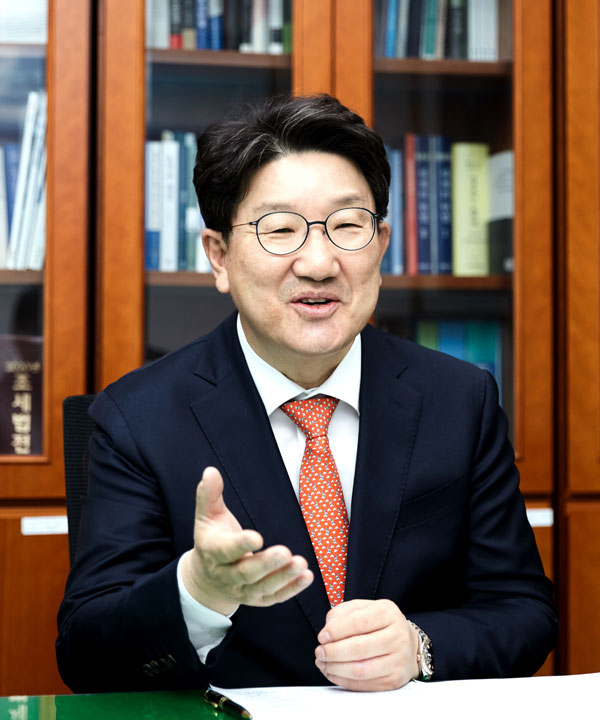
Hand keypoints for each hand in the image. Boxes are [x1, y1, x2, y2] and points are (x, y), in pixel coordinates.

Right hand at [180, 466, 312, 614]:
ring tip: (301, 564)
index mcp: (213, 552)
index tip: (257, 536)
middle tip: (285, 552)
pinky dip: (291, 589)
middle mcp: (227, 575)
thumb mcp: (207, 516)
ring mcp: (243, 590)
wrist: (206, 579)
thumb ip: (209, 494)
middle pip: (246, 572)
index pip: (226, 550)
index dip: (240, 545)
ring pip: (263, 587)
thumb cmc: (212, 539)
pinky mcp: (258, 599)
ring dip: (283, 577)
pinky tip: (306, 577)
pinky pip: (275, 597)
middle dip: (266, 564)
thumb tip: (210, 471)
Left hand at [314, 599, 419, 690]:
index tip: (322, 636)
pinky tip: (332, 673)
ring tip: (322, 663)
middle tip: (319, 652)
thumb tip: (328, 628)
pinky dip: (343, 681)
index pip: (359, 622)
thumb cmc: (379, 624)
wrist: (408, 645)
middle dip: (334, 652)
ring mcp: (398, 660)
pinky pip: (364, 684)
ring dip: (336, 668)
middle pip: (360, 648)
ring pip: (361, 669)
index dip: (337, 630)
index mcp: (388, 613)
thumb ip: (343, 612)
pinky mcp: (394, 680)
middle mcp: (397, 636)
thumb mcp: (364, 608)